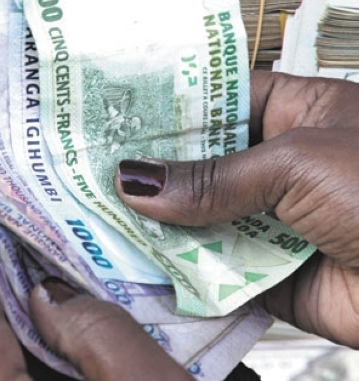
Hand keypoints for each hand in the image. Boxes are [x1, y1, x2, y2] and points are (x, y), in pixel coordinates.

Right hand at [115, 71, 358, 346]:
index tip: (104, 115)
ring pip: (197, 220)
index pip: (217, 101)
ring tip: (89, 217)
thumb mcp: (298, 163)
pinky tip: (128, 264)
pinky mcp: (268, 279)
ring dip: (153, 224)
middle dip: (147, 173)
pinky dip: (175, 272)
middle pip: (199, 166)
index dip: (163, 109)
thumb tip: (135, 182)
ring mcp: (273, 223)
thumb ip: (211, 177)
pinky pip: (211, 272)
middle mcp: (281, 166)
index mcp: (299, 113)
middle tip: (81, 172)